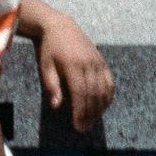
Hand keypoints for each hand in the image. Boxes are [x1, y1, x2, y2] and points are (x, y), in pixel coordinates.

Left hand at [31, 6, 114, 134]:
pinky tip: (102, 108)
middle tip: (84, 128)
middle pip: (93, 94)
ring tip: (92, 122)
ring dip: (99, 109)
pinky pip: (110, 83)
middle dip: (90, 114)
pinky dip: (108, 97)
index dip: (80, 111)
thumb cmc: (50, 49)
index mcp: (73, 65)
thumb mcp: (45, 66)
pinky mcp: (102, 62)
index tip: (77, 125)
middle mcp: (88, 64)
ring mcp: (98, 62)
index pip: (80, 93)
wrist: (61, 27)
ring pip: (104, 90)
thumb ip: (51, 86)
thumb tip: (57, 106)